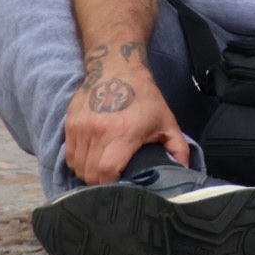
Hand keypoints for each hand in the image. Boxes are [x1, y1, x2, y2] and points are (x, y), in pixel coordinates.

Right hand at [63, 43, 188, 184]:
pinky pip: (69, 155)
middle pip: (90, 173)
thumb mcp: (166, 121)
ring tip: (102, 172)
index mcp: (124, 133)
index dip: (113, 185)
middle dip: (101, 183)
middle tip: (113, 182)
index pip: (106, 172)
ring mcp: (81, 128)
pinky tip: (91, 160)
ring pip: (77, 166)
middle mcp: (98, 132)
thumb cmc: (144, 97)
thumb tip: (185, 170)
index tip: (122, 185)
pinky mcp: (70, 124)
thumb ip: (178, 148)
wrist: (117, 68)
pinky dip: (78, 162)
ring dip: (88, 174)